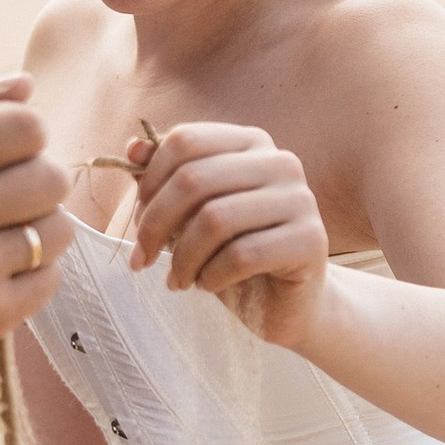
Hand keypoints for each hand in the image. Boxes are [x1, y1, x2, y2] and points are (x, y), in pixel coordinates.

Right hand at [0, 75, 71, 354]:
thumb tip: (27, 84)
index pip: (27, 126)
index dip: (23, 136)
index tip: (1, 154)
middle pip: (53, 178)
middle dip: (35, 182)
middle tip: (3, 197)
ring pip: (60, 229)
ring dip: (40, 228)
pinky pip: (52, 277)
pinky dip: (33, 272)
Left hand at [128, 118, 328, 340]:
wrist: (285, 303)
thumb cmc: (233, 255)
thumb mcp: (192, 217)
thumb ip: (165, 180)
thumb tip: (134, 147)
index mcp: (251, 143)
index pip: (186, 141)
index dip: (150, 182)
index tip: (137, 221)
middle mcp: (280, 162)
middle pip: (194, 179)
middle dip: (155, 225)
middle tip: (141, 260)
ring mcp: (300, 199)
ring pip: (215, 219)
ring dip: (183, 258)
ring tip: (177, 280)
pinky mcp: (311, 240)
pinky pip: (242, 255)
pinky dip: (212, 276)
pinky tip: (207, 285)